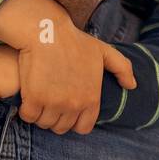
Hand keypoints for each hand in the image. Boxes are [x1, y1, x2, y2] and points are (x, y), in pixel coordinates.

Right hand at [15, 22, 136, 135]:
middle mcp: (74, 104)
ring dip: (41, 116)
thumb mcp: (104, 51)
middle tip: (50, 105)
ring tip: (39, 102)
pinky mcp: (34, 98)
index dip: (74, 121)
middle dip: (56, 119)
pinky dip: (26, 111)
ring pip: (45, 123)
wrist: (47, 31)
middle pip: (62, 128)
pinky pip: (28, 116)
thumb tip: (132, 86)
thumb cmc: (74, 41)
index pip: (83, 128)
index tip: (67, 110)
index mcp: (91, 98)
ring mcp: (54, 103)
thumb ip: (122, 68)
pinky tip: (27, 100)